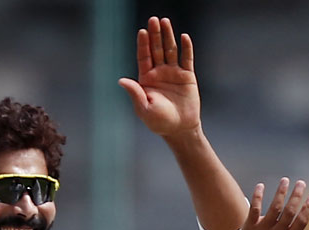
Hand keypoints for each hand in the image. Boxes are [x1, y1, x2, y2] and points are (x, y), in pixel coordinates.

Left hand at [117, 16, 199, 138]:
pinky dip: (186, 48)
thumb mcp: (144, 108)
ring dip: (168, 36)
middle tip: (153, 20)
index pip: (144, 57)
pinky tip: (184, 37)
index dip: (143, 44)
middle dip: (155, 35)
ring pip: (170, 50)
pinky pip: (187, 59)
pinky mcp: (187, 76)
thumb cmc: (159, 122)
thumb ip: (135, 93)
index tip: (142, 31)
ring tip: (165, 21)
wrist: (179, 129)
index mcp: (146, 79)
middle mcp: (159, 72)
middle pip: (156, 49)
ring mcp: (173, 73)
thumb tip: (121, 80)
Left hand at [225, 179, 308, 229]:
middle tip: (301, 183)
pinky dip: (258, 196)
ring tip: (285, 180)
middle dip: (296, 195)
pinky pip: (254, 209)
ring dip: (281, 192)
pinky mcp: (250, 227)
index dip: (308, 208)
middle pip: (289, 211)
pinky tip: (261, 185)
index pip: (301, 221)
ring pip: (274, 207)